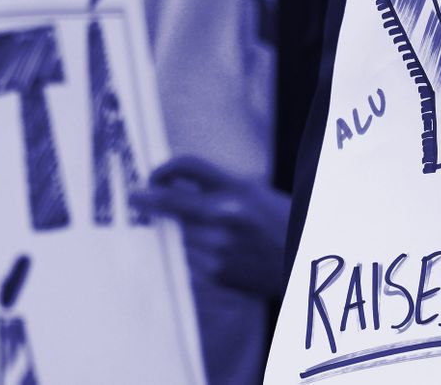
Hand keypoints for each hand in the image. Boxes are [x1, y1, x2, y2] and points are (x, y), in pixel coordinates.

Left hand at [134, 156, 290, 298]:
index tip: (153, 175)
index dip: (165, 169)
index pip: (188, 168)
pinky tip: (215, 253)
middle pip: (170, 202)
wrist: (305, 264)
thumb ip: (218, 189)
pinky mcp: (215, 272)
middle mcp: (225, 215)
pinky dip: (195, 254)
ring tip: (193, 231)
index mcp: (238, 188)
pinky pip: (190, 258)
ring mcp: (218, 246)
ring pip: (178, 233)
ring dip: (177, 231)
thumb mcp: (255, 195)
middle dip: (148, 200)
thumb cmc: (282, 224)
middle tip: (134, 197)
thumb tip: (174, 187)